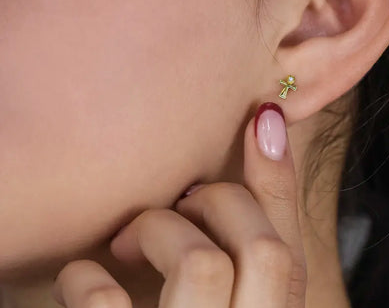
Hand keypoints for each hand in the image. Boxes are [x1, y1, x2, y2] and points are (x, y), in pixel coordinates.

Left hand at [52, 102, 307, 306]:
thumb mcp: (222, 285)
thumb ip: (248, 225)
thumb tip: (268, 122)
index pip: (292, 255)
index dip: (281, 176)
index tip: (262, 114)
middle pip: (268, 253)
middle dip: (219, 205)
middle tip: (184, 199)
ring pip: (201, 265)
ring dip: (158, 229)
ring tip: (129, 239)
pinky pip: (108, 305)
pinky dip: (86, 278)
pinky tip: (83, 277)